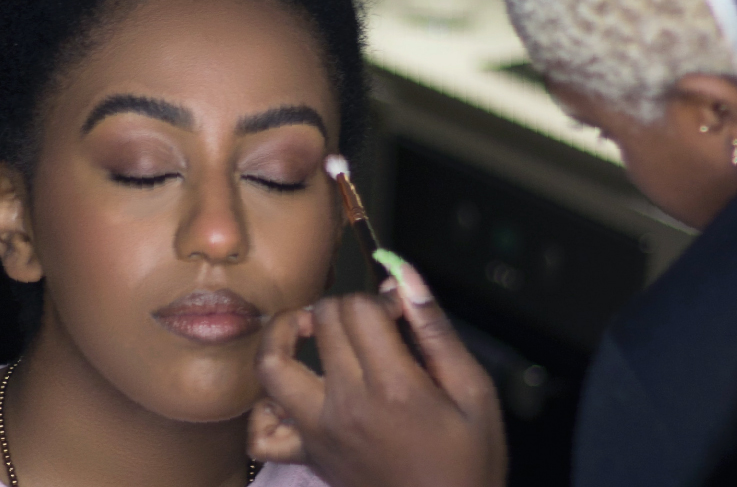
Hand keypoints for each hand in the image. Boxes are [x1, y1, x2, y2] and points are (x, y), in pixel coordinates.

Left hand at [249, 260, 506, 486]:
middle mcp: (347, 405)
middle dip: (343, 308)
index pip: (360, 309)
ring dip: (283, 336)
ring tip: (308, 329)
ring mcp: (319, 432)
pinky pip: (262, 433)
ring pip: (272, 367)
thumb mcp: (474, 392)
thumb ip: (436, 331)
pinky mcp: (307, 456)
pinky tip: (291, 393)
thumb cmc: (468, 458)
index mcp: (394, 386)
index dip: (379, 298)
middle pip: (322, 324)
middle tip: (366, 321)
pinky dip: (266, 409)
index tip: (398, 313)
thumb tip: (405, 276)